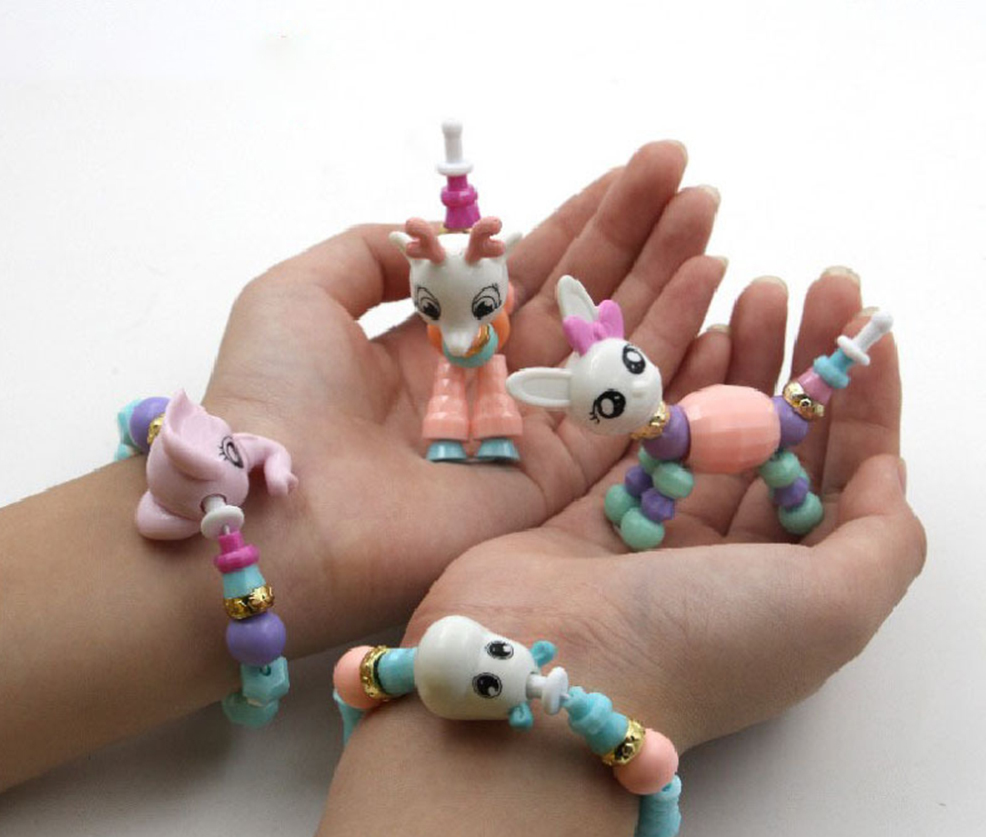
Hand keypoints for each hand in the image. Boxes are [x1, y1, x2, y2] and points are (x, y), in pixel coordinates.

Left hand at [201, 142, 725, 650]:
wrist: (277, 512)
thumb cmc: (275, 398)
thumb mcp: (302, 292)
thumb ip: (373, 253)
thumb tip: (441, 236)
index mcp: (432, 347)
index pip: (525, 274)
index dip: (580, 223)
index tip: (632, 173)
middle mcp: (486, 392)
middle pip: (578, 303)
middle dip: (635, 239)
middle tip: (690, 177)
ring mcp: (522, 441)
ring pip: (610, 352)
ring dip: (665, 283)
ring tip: (711, 215)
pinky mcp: (549, 489)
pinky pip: (624, 417)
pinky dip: (669, 359)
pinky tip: (712, 295)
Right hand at [401, 270, 926, 752]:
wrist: (547, 666)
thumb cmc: (698, 645)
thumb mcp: (833, 608)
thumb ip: (882, 541)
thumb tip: (884, 474)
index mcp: (799, 591)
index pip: (851, 480)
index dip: (867, 402)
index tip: (870, 330)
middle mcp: (735, 566)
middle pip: (787, 447)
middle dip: (808, 364)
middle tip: (818, 287)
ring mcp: (663, 539)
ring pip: (719, 433)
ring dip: (745, 362)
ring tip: (756, 289)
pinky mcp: (596, 516)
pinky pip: (648, 439)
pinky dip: (676, 388)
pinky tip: (699, 333)